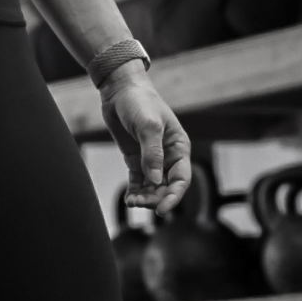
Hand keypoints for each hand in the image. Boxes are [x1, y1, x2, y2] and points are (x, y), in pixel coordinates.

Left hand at [101, 66, 190, 216]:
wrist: (120, 91)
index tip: (161, 209)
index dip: (173, 196)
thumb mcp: (148, 126)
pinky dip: (135, 191)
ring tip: (132, 202)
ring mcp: (151, 159)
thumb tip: (154, 180)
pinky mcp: (136, 159)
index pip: (181, 178)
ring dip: (145, 197)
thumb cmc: (140, 103)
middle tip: (140, 203)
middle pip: (166, 186)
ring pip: (152, 187)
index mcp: (179, 147)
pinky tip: (129, 199)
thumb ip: (152, 154)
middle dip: (156, 198)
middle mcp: (168, 156)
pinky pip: (138, 181)